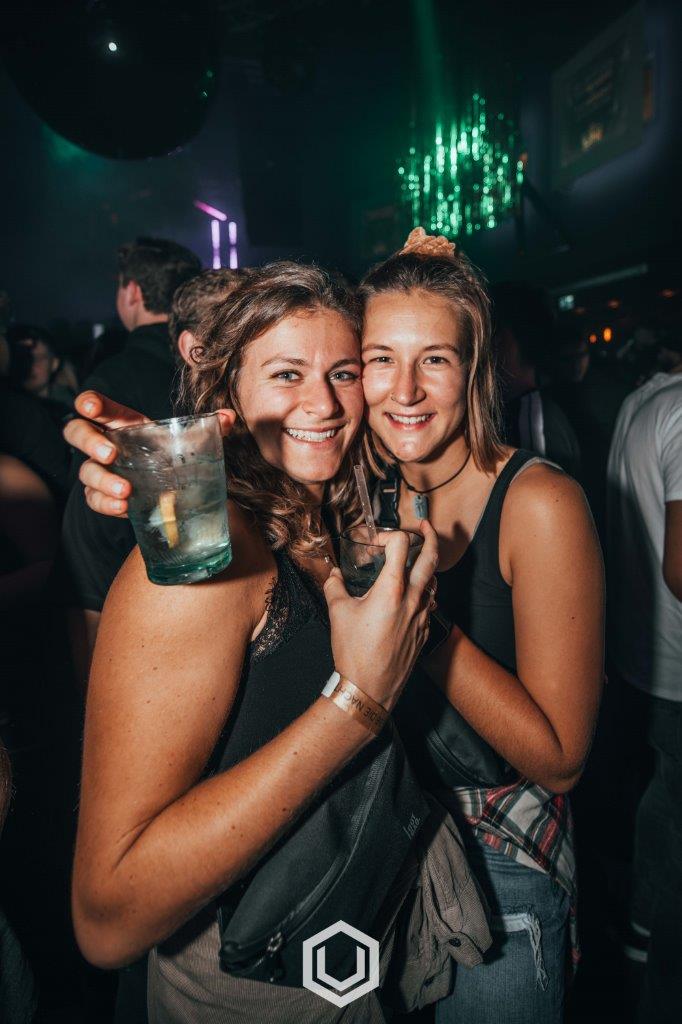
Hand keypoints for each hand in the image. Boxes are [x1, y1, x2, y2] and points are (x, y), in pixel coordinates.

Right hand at [63, 391, 235, 517]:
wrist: (172, 488)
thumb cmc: (173, 455)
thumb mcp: (189, 440)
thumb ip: (208, 428)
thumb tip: (228, 418)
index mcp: (122, 422)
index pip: (96, 406)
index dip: (88, 402)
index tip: (90, 407)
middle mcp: (104, 443)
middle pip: (76, 433)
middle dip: (89, 441)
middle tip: (111, 454)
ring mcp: (99, 470)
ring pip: (85, 471)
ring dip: (102, 480)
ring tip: (126, 491)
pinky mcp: (102, 495)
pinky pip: (93, 499)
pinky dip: (106, 503)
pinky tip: (123, 507)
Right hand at [323, 520, 437, 710]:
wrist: (369, 689)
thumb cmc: (353, 652)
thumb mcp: (337, 613)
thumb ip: (335, 586)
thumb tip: (333, 574)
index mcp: (391, 589)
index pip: (402, 545)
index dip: (389, 536)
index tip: (377, 543)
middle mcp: (412, 599)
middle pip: (431, 558)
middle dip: (430, 537)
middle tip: (425, 527)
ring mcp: (422, 616)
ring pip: (434, 582)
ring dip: (427, 567)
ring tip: (416, 562)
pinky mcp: (423, 631)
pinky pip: (430, 603)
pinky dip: (423, 592)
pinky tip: (411, 596)